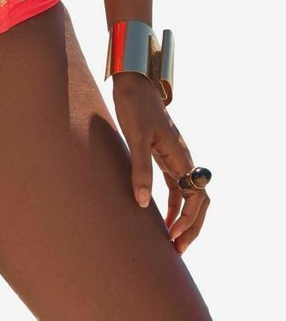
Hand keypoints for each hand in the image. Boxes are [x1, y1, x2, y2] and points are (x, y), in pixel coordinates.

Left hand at [112, 71, 210, 255]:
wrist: (133, 83)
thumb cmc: (135, 106)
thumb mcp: (135, 137)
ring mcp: (174, 157)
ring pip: (188, 195)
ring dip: (183, 218)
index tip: (173, 237)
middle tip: (177, 249)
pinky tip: (160, 215)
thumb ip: (140, 168)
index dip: (188, 220)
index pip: (196, 197)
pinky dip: (173, 204)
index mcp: (181, 156)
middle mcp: (182, 158)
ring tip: (171, 240)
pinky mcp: (162, 154)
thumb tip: (144, 203)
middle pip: (198, 200)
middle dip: (192, 226)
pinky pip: (175, 185)